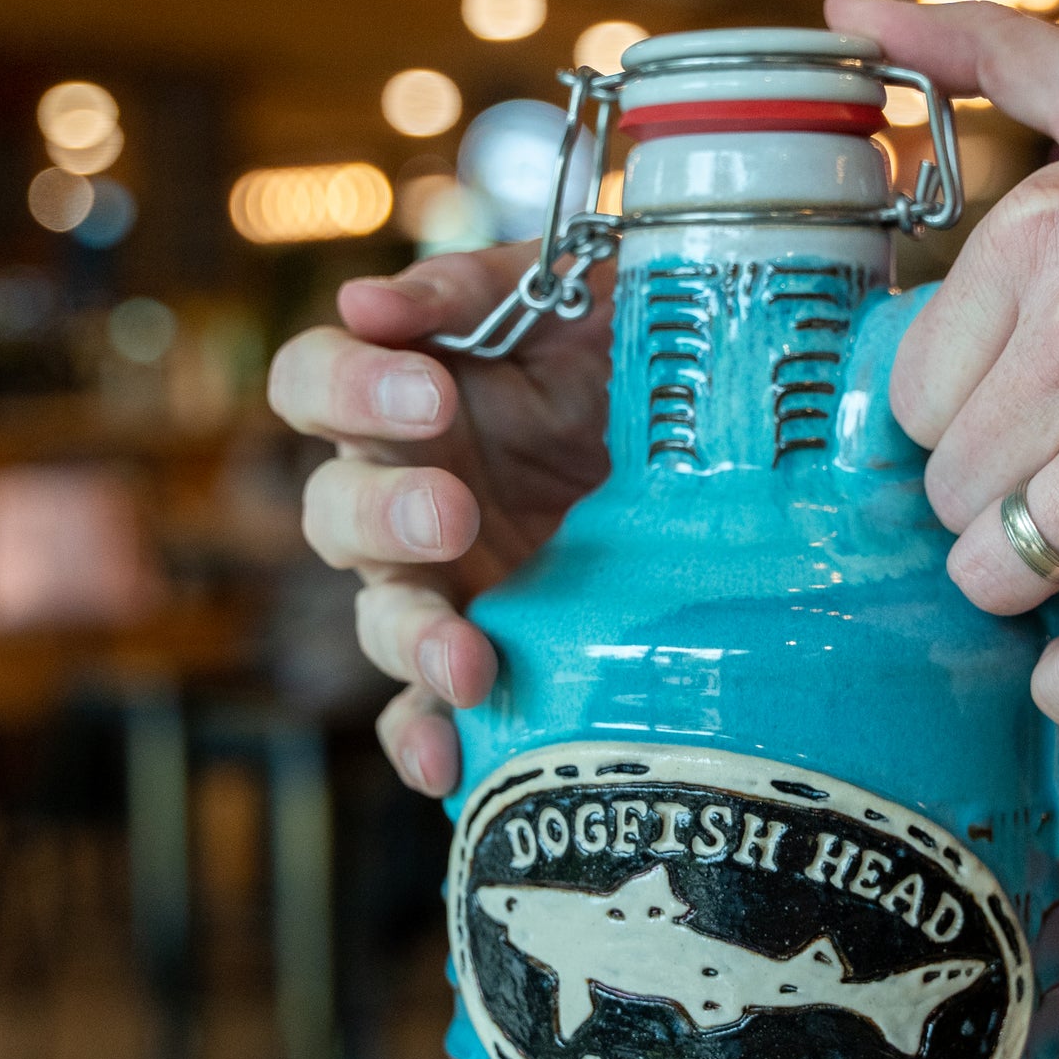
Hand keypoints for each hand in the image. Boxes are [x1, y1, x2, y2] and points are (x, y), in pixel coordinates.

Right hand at [268, 245, 610, 794]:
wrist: (743, 441)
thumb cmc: (641, 349)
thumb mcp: (577, 294)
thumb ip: (478, 292)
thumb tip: (369, 305)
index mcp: (408, 397)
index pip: (316, 384)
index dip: (349, 389)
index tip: (429, 397)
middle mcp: (409, 490)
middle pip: (335, 511)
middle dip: (386, 515)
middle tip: (453, 515)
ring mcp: (448, 582)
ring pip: (382, 618)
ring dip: (413, 641)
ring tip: (467, 662)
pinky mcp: (493, 653)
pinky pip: (430, 711)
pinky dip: (427, 739)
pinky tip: (449, 766)